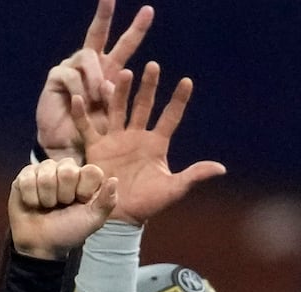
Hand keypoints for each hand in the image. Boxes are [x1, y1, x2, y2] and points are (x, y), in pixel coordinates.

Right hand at [8, 158, 118, 259]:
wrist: (41, 245)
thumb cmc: (68, 232)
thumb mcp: (93, 221)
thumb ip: (107, 202)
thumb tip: (114, 180)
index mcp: (86, 178)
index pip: (91, 170)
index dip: (84, 190)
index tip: (79, 203)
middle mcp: (66, 170)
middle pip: (67, 170)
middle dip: (63, 195)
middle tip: (60, 206)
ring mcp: (45, 171)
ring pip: (46, 174)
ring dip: (46, 198)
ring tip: (46, 206)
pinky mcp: (25, 176)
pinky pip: (27, 179)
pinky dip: (31, 197)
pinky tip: (33, 204)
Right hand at [35, 0, 154, 160]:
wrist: (66, 148)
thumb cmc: (92, 135)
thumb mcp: (113, 118)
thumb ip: (118, 101)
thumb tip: (112, 86)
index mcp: (109, 72)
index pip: (125, 45)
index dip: (136, 29)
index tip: (149, 10)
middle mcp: (90, 66)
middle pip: (98, 34)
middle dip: (104, 14)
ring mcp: (72, 69)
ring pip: (88, 56)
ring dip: (95, 75)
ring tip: (96, 96)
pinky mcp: (56, 78)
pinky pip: (71, 74)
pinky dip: (78, 87)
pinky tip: (79, 100)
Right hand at [74, 63, 225, 224]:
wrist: (118, 217)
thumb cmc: (147, 204)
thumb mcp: (173, 189)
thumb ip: (194, 175)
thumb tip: (221, 169)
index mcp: (156, 144)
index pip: (170, 117)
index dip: (178, 100)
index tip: (186, 81)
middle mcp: (136, 136)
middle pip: (144, 106)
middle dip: (148, 87)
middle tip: (153, 66)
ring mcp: (115, 140)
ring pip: (118, 110)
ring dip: (121, 92)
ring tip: (124, 73)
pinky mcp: (96, 149)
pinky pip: (87, 128)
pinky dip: (82, 114)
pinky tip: (79, 98)